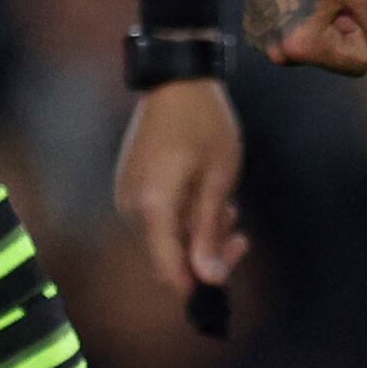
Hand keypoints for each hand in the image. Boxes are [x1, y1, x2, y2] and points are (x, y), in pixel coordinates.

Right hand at [114, 79, 248, 297]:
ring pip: (163, 239)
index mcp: (154, 207)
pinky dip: (181, 219)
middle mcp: (131, 207)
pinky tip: (203, 198)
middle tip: (239, 234)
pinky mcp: (129, 188)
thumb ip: (210, 232)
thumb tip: (210, 280)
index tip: (225, 280)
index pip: (169, 270)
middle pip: (167, 257)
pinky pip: (156, 220)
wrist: (176, 82)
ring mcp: (127, 196)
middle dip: (205, 254)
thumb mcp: (219, 179)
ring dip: (196, 234)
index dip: (197, 285)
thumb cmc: (204, 125)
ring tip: (226, 208)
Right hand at [238, 0, 366, 74]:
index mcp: (301, 48)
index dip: (361, 28)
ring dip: (326, 24)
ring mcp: (263, 44)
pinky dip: (306, 20)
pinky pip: (299, 37)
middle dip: (342, 29)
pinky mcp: (257, 31)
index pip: (359, 63)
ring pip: (319, 47)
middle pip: (337, 58)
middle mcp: (277, 55)